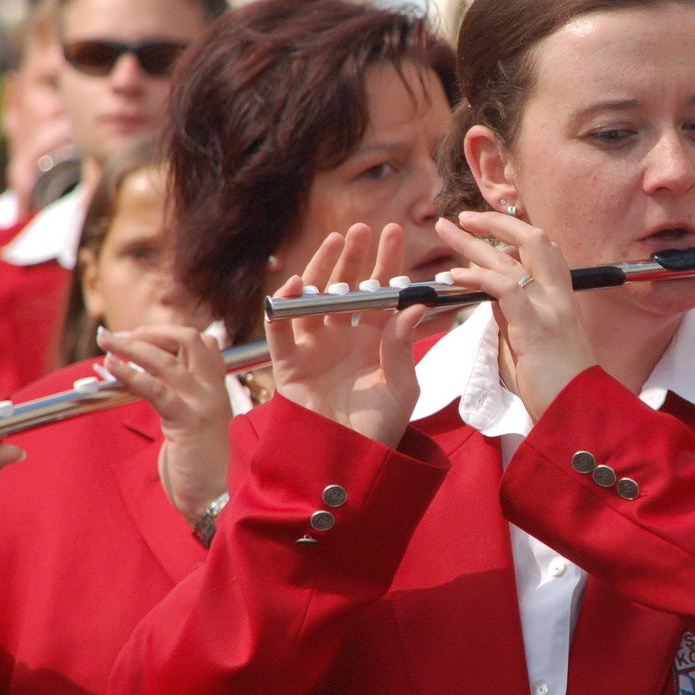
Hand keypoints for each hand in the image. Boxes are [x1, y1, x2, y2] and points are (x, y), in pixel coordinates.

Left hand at [98, 324, 231, 523]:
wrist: (218, 500)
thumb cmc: (203, 469)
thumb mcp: (194, 426)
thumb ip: (180, 403)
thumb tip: (152, 388)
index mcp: (216, 390)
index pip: (202, 343)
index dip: (170, 334)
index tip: (141, 338)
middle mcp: (213, 390)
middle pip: (189, 338)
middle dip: (152, 331)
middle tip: (121, 336)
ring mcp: (203, 404)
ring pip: (168, 359)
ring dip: (132, 345)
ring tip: (107, 339)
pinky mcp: (188, 422)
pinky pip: (155, 389)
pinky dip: (130, 372)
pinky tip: (112, 365)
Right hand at [265, 222, 427, 448]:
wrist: (347, 464)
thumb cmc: (380, 429)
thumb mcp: (401, 388)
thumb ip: (403, 347)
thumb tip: (414, 304)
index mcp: (376, 341)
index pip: (382, 294)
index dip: (387, 263)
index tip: (396, 233)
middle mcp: (344, 338)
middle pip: (346, 288)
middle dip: (354, 258)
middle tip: (362, 229)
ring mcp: (314, 348)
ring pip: (313, 299)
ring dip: (321, 270)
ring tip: (334, 242)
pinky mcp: (288, 364)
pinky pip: (281, 330)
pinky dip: (283, 307)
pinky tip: (295, 285)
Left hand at [437, 212, 594, 420]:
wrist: (579, 413)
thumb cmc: (557, 384)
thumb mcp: (534, 340)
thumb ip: (515, 314)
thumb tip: (492, 295)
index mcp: (562, 298)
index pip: (543, 249)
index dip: (515, 233)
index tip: (486, 227)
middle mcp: (560, 296)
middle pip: (533, 239)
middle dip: (496, 223)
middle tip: (463, 216)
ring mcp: (550, 309)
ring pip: (512, 259)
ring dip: (474, 242)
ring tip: (446, 230)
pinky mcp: (536, 328)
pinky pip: (505, 290)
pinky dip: (478, 278)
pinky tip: (454, 275)